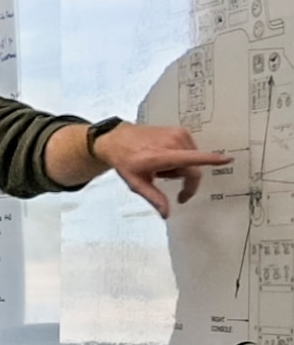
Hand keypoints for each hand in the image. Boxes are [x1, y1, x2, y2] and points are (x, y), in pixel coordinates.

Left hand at [92, 122, 230, 217]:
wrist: (118, 139)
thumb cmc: (126, 161)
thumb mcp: (136, 183)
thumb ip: (154, 198)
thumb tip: (167, 214)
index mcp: (161, 156)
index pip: (190, 159)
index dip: (210, 160)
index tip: (227, 160)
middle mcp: (172, 143)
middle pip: (192, 168)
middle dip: (183, 179)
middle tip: (164, 179)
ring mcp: (177, 134)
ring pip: (192, 160)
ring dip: (180, 167)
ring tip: (161, 166)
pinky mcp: (180, 131)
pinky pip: (190, 151)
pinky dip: (181, 157)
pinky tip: (165, 157)